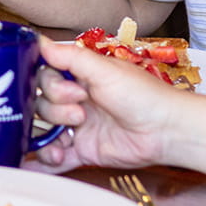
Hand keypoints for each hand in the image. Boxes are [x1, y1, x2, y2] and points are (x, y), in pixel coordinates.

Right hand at [27, 37, 180, 172]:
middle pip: (42, 104)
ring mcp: (79, 127)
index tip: (71, 91)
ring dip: (47, 136)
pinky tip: (38, 164)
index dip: (51, 85)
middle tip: (80, 113)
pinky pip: (55, 158)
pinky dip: (42, 163)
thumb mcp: (105, 70)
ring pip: (45, 131)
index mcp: (81, 77)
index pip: (46, 77)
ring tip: (69, 139)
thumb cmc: (144, 96)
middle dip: (55, 110)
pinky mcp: (83, 151)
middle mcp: (77, 100)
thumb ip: (71, 57)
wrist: (167, 131)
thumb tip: (40, 41)